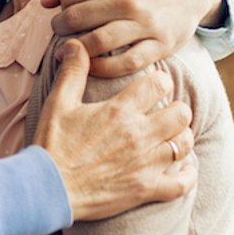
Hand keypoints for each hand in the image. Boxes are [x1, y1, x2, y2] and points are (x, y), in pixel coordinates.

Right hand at [35, 41, 195, 221]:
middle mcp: (138, 134)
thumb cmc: (52, 145)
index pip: (159, 83)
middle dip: (176, 111)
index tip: (153, 88)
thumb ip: (73, 72)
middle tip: (165, 114)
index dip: (160, 82)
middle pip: (181, 113)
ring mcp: (145, 164)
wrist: (47, 190)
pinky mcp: (145, 189)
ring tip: (170, 139)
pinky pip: (182, 183)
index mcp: (119, 110)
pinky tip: (182, 169)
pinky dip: (186, 175)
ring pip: (184, 144)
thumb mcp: (58, 103)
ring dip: (180, 139)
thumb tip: (76, 44)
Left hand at [42, 0, 222, 77]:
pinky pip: (125, 63)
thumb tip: (45, 2)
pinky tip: (91, 66)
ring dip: (76, 50)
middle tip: (61, 33)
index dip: (60, 7)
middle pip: (78, 19)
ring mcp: (146, 24)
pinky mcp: (160, 45)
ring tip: (70, 50)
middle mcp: (129, 0)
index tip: (62, 13)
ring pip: (98, 42)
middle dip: (61, 28)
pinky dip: (102, 68)